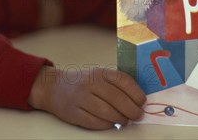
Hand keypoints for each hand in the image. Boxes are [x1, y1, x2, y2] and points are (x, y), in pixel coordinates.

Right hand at [28, 66, 145, 129]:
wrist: (54, 87)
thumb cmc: (83, 82)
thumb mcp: (99, 75)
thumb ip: (116, 84)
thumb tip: (138, 99)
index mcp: (100, 72)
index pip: (123, 81)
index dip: (136, 93)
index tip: (143, 102)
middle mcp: (90, 83)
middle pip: (117, 98)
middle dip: (132, 110)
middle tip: (138, 115)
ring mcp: (81, 98)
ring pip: (106, 112)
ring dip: (120, 119)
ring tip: (125, 120)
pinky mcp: (73, 113)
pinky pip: (94, 122)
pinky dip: (106, 125)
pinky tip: (111, 123)